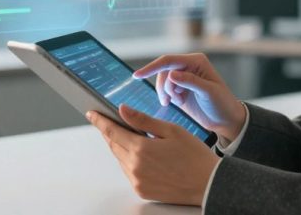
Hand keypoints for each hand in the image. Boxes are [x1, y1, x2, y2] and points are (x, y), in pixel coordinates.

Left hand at [87, 104, 218, 205]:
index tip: (91, 113)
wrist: (208, 183)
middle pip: (114, 145)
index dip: (100, 121)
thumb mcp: (170, 130)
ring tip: (130, 136)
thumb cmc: (194, 155)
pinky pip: (129, 172)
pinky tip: (141, 154)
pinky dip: (129, 161)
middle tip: (108, 121)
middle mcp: (135, 167)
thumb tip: (122, 110)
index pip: (112, 131)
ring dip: (121, 146)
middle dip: (110, 132)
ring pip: (121, 158)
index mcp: (141, 149)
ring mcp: (137, 181)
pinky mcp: (142, 190)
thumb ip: (143, 120)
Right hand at [133, 53, 244, 140]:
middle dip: (164, 86)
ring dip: (166, 93)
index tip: (137, 75)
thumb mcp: (209, 92)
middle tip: (171, 101)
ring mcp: (183, 78)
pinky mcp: (180, 89)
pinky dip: (167, 97)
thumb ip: (190, 81)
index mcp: (196, 61)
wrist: (226, 120)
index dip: (152, 67)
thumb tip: (171, 74)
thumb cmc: (222, 104)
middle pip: (163, 71)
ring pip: (163, 81)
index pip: (169, 61)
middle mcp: (188, 66)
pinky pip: (165, 90)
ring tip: (177, 102)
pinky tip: (176, 103)